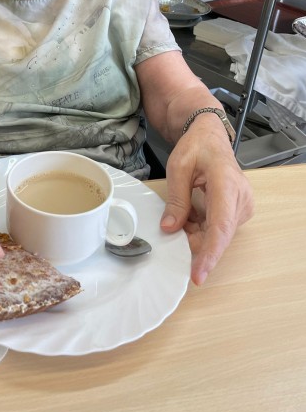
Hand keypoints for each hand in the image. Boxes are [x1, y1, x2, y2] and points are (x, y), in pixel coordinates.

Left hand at [160, 123, 253, 284]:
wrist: (210, 137)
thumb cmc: (196, 147)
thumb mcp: (178, 168)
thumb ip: (176, 199)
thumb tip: (169, 228)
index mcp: (227, 183)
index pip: (221, 226)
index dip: (209, 253)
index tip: (198, 274)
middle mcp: (241, 197)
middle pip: (219, 234)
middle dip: (196, 242)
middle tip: (174, 232)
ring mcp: (242, 205)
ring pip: (218, 234)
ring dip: (197, 233)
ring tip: (182, 214)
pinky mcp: (238, 210)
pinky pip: (219, 228)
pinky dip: (201, 227)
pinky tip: (190, 215)